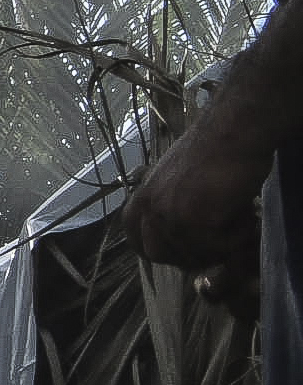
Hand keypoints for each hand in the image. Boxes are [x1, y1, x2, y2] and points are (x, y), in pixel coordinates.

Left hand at [127, 109, 268, 315]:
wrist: (234, 129)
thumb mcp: (177, 184)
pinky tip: (247, 213)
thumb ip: (171, 211)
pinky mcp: (195, 219)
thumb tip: (183, 246)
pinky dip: (239, 236)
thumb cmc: (214, 152)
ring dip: (222, 244)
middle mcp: (148, 209)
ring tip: (239, 216)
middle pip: (162, 256)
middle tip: (223, 238)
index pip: (137, 244)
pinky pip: (219, 248)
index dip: (163, 253)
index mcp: (141, 200)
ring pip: (195, 255)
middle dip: (193, 254)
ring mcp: (169, 215)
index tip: (187, 252)